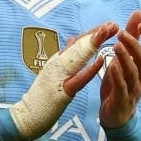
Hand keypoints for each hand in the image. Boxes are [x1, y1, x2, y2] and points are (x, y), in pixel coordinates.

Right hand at [9, 21, 118, 140]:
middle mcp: (58, 64)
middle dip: (98, 34)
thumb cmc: (41, 97)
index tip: (109, 25)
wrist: (26, 116)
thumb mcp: (53, 72)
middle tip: (114, 24)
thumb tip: (72, 40)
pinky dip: (90, 69)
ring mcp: (59, 75)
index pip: (78, 43)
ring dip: (94, 43)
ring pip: (79, 56)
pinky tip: (101, 60)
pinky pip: (79, 78)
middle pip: (80, 45)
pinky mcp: (62, 90)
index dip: (94, 33)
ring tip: (107, 33)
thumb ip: (64, 57)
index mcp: (58, 60)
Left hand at [97, 10, 140, 128]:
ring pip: (133, 71)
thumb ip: (132, 36)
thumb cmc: (121, 82)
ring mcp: (134, 89)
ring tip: (115, 46)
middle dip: (133, 44)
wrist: (117, 115)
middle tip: (120, 33)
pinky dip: (117, 76)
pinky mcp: (122, 99)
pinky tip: (111, 66)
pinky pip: (122, 86)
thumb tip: (139, 12)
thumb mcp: (126, 57)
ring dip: (125, 58)